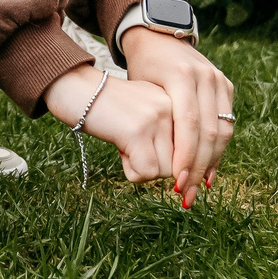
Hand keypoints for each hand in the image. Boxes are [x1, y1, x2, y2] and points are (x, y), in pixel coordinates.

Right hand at [43, 43, 234, 208]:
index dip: (195, 171)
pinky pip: (146, 172)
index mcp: (181, 99)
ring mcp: (158, 117)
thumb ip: (169, 134)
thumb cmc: (110, 107)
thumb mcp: (148, 113)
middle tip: (135, 152)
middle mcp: (175, 105)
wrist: (75, 88)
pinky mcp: (138, 130)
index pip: (201, 146)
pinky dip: (131, 170)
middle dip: (163, 169)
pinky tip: (119, 148)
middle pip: (184, 163)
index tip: (187, 190)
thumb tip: (185, 175)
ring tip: (124, 145)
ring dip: (143, 168)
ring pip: (166, 170)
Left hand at [119, 28, 233, 205]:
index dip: (185, 156)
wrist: (158, 37)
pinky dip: (218, 149)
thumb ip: (152, 120)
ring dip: (212, 163)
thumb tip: (152, 165)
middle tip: (186, 194)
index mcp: (181, 75)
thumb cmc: (141, 68)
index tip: (176, 182)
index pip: (188, 124)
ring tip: (197, 187)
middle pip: (209, 131)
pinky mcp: (226, 86)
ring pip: (223, 130)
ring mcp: (219, 80)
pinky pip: (227, 122)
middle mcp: (205, 77)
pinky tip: (208, 170)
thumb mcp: (139, 89)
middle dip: (198, 167)